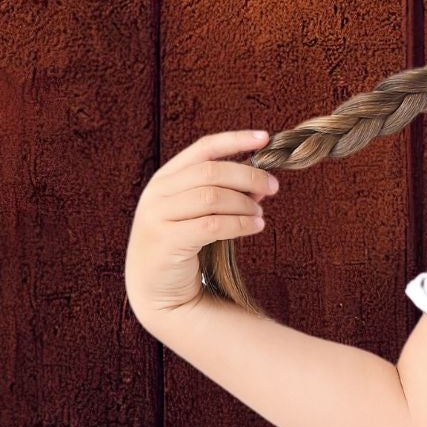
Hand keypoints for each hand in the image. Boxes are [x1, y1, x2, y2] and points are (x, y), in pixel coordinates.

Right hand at [125, 127, 279, 323]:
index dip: (235, 140)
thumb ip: (221, 192)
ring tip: (261, 214)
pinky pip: (212, 226)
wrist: (153, 288)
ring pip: (212, 198)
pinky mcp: (166, 242)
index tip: (265, 138)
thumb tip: (260, 181)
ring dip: (244, 204)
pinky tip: (255, 227)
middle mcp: (157, 193)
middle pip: (211, 172)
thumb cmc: (182, 244)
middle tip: (273, 187)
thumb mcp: (196, 212)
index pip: (203, 148)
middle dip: (248, 176)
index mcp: (165, 178)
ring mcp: (158, 217)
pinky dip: (239, 224)